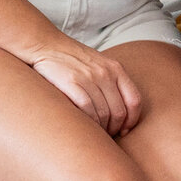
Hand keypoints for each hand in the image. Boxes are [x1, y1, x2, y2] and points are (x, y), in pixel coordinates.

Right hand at [23, 41, 145, 134]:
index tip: (124, 130)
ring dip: (99, 129)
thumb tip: (121, 117)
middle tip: (105, 135)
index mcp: (116, 68)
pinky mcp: (71, 82)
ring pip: (103, 114)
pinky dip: (88, 122)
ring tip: (93, 132)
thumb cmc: (72, 60)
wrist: (46, 45)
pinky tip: (83, 125)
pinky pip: (87, 110)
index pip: (134, 100)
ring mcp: (89, 77)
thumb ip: (111, 84)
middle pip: (119, 111)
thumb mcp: (99, 65)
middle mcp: (105, 72)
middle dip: (113, 129)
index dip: (131, 120)